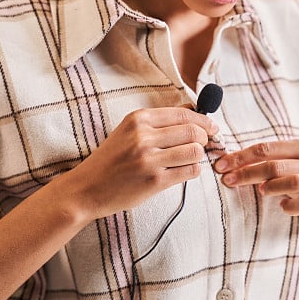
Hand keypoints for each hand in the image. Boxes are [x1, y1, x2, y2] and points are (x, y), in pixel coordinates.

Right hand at [56, 106, 217, 220]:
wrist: (87, 188)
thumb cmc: (111, 159)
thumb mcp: (129, 131)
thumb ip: (160, 121)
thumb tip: (195, 111)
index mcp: (139, 119)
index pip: (185, 114)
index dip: (204, 121)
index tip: (211, 127)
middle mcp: (144, 136)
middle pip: (194, 132)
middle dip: (205, 138)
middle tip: (203, 144)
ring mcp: (149, 159)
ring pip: (195, 151)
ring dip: (198, 156)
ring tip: (190, 159)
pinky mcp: (154, 181)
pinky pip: (189, 171)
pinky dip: (193, 171)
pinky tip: (183, 171)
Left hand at [214, 140, 298, 225]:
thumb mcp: (290, 163)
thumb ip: (266, 160)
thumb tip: (229, 162)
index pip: (267, 148)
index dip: (241, 157)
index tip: (221, 166)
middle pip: (276, 165)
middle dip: (248, 173)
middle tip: (229, 181)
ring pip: (293, 182)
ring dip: (272, 187)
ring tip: (261, 191)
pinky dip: (290, 206)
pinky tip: (283, 207)